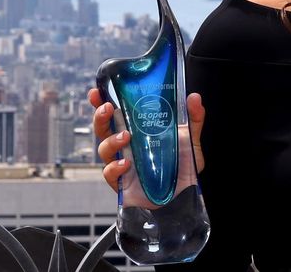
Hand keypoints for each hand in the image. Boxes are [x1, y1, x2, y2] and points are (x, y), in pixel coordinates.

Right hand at [88, 88, 205, 198]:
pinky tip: (126, 163)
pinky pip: (110, 174)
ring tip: (125, 137)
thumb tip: (194, 97)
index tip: (96, 92)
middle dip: (100, 117)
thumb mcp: (190, 140)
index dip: (102, 102)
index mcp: (136, 131)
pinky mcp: (122, 183)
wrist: (183, 197)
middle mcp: (126, 146)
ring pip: (104, 149)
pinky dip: (115, 167)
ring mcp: (122, 163)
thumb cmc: (182, 167)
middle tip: (107, 109)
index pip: (115, 113)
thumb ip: (193, 119)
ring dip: (111, 140)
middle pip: (103, 129)